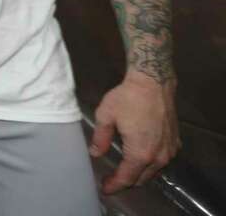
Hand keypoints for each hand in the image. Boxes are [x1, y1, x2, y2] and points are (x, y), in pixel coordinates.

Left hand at [89, 72, 179, 192]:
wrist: (153, 82)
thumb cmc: (127, 98)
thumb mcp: (106, 116)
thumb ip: (100, 138)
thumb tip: (95, 153)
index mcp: (140, 153)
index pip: (126, 178)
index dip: (114, 185)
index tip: (104, 189)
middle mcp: (158, 157)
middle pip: (141, 178)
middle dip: (125, 182)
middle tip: (110, 180)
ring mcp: (169, 150)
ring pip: (153, 171)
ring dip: (138, 174)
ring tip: (123, 171)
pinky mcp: (175, 142)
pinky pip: (161, 161)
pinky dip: (149, 165)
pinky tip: (139, 159)